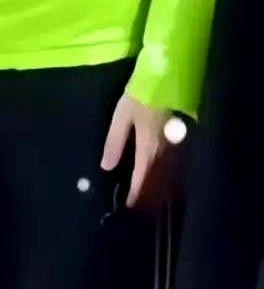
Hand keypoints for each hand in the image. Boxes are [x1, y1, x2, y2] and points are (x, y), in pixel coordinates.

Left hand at [101, 92, 179, 210]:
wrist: (167, 79)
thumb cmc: (140, 97)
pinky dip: (167, 177)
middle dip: (149, 197)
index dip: (135, 195)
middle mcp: (164, 153)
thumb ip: (115, 142)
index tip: (129, 208)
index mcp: (148, 149)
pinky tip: (161, 179)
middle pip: (157, 183)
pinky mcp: (181, 141)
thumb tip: (107, 167)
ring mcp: (175, 147)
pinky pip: (174, 166)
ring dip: (158, 189)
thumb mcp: (121, 117)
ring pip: (167, 177)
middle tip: (140, 209)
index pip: (141, 179)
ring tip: (150, 199)